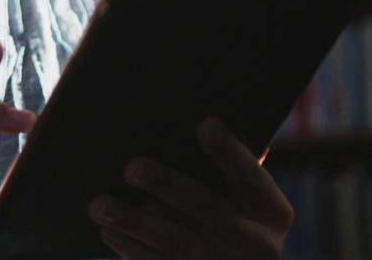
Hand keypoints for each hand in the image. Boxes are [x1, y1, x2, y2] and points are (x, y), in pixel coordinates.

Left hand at [88, 119, 293, 258]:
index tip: (205, 125)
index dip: (229, 151)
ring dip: (134, 222)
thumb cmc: (236, 222)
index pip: (250, 174)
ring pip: (176, 243)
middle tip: (131, 168)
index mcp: (271, 212)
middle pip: (205, 207)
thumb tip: (188, 127)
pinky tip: (109, 231)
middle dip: (167, 185)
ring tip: (100, 205)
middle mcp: (256, 242)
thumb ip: (228, 173)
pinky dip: (131, 249)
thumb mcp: (249, 204)